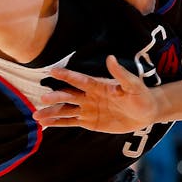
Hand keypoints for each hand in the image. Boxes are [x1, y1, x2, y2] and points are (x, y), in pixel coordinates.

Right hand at [34, 56, 156, 133]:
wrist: (145, 113)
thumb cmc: (140, 96)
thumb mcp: (133, 85)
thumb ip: (121, 74)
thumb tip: (111, 58)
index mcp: (98, 85)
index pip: (79, 79)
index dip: (67, 76)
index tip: (52, 71)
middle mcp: (89, 96)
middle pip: (69, 96)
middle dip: (56, 97)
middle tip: (43, 98)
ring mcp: (87, 109)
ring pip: (66, 110)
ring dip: (52, 112)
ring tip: (36, 115)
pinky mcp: (89, 121)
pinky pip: (71, 122)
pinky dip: (58, 122)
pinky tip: (45, 123)